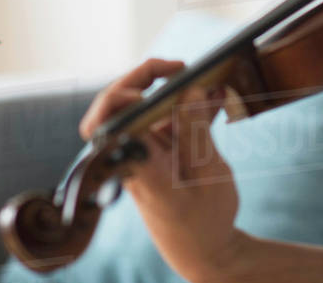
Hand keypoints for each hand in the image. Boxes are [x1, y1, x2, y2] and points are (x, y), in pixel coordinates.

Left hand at [81, 58, 243, 281]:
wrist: (203, 252)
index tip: (158, 87)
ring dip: (175, 91)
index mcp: (138, 164)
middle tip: (181, 69)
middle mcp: (133, 155)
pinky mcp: (159, 154)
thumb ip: (196, 129)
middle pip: (117, 105)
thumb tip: (190, 89)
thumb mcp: (208, 174)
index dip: (123, 95)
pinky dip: (189, 108)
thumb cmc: (204, 221)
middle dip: (144, 77)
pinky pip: (168, 121)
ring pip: (147, 109)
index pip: (108, 120)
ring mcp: (145, 153)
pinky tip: (215, 99)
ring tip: (209, 81)